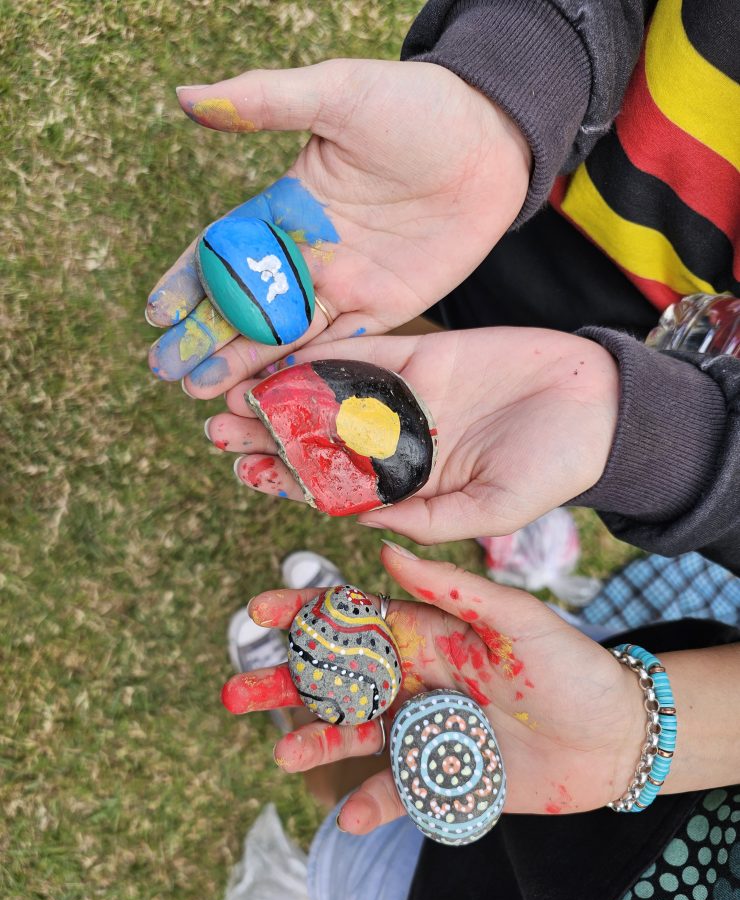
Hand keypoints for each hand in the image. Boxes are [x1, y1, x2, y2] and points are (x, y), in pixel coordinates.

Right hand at [146, 59, 529, 385]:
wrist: (491, 139)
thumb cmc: (415, 106)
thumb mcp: (337, 94)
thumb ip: (265, 102)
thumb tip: (184, 98)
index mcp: (286, 207)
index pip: (224, 251)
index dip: (189, 281)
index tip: (156, 314)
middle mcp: (309, 254)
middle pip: (246, 304)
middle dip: (206, 338)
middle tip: (168, 373)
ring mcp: (345, 285)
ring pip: (284, 335)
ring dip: (244, 365)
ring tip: (202, 393)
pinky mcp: (385, 308)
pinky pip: (340, 348)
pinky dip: (306, 373)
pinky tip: (273, 397)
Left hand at [207, 327, 618, 539]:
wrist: (598, 403)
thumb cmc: (555, 468)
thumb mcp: (489, 512)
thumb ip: (425, 520)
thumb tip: (359, 526)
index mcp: (410, 483)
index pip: (333, 485)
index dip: (286, 480)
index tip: (243, 473)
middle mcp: (398, 440)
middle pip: (317, 439)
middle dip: (266, 438)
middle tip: (215, 433)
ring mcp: (405, 396)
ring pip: (327, 395)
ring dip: (279, 395)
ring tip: (227, 395)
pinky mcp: (419, 354)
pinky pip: (359, 353)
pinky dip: (317, 355)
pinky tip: (277, 357)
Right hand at [222, 543, 639, 832]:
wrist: (617, 737)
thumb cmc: (572, 668)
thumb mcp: (517, 619)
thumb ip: (452, 588)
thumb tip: (385, 545)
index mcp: (428, 636)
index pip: (355, 621)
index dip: (306, 615)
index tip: (259, 611)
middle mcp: (416, 681)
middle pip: (338, 681)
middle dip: (287, 685)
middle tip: (235, 691)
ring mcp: (425, 730)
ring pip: (357, 736)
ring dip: (316, 742)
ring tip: (281, 753)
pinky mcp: (443, 778)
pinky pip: (397, 792)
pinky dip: (371, 804)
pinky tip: (349, 816)